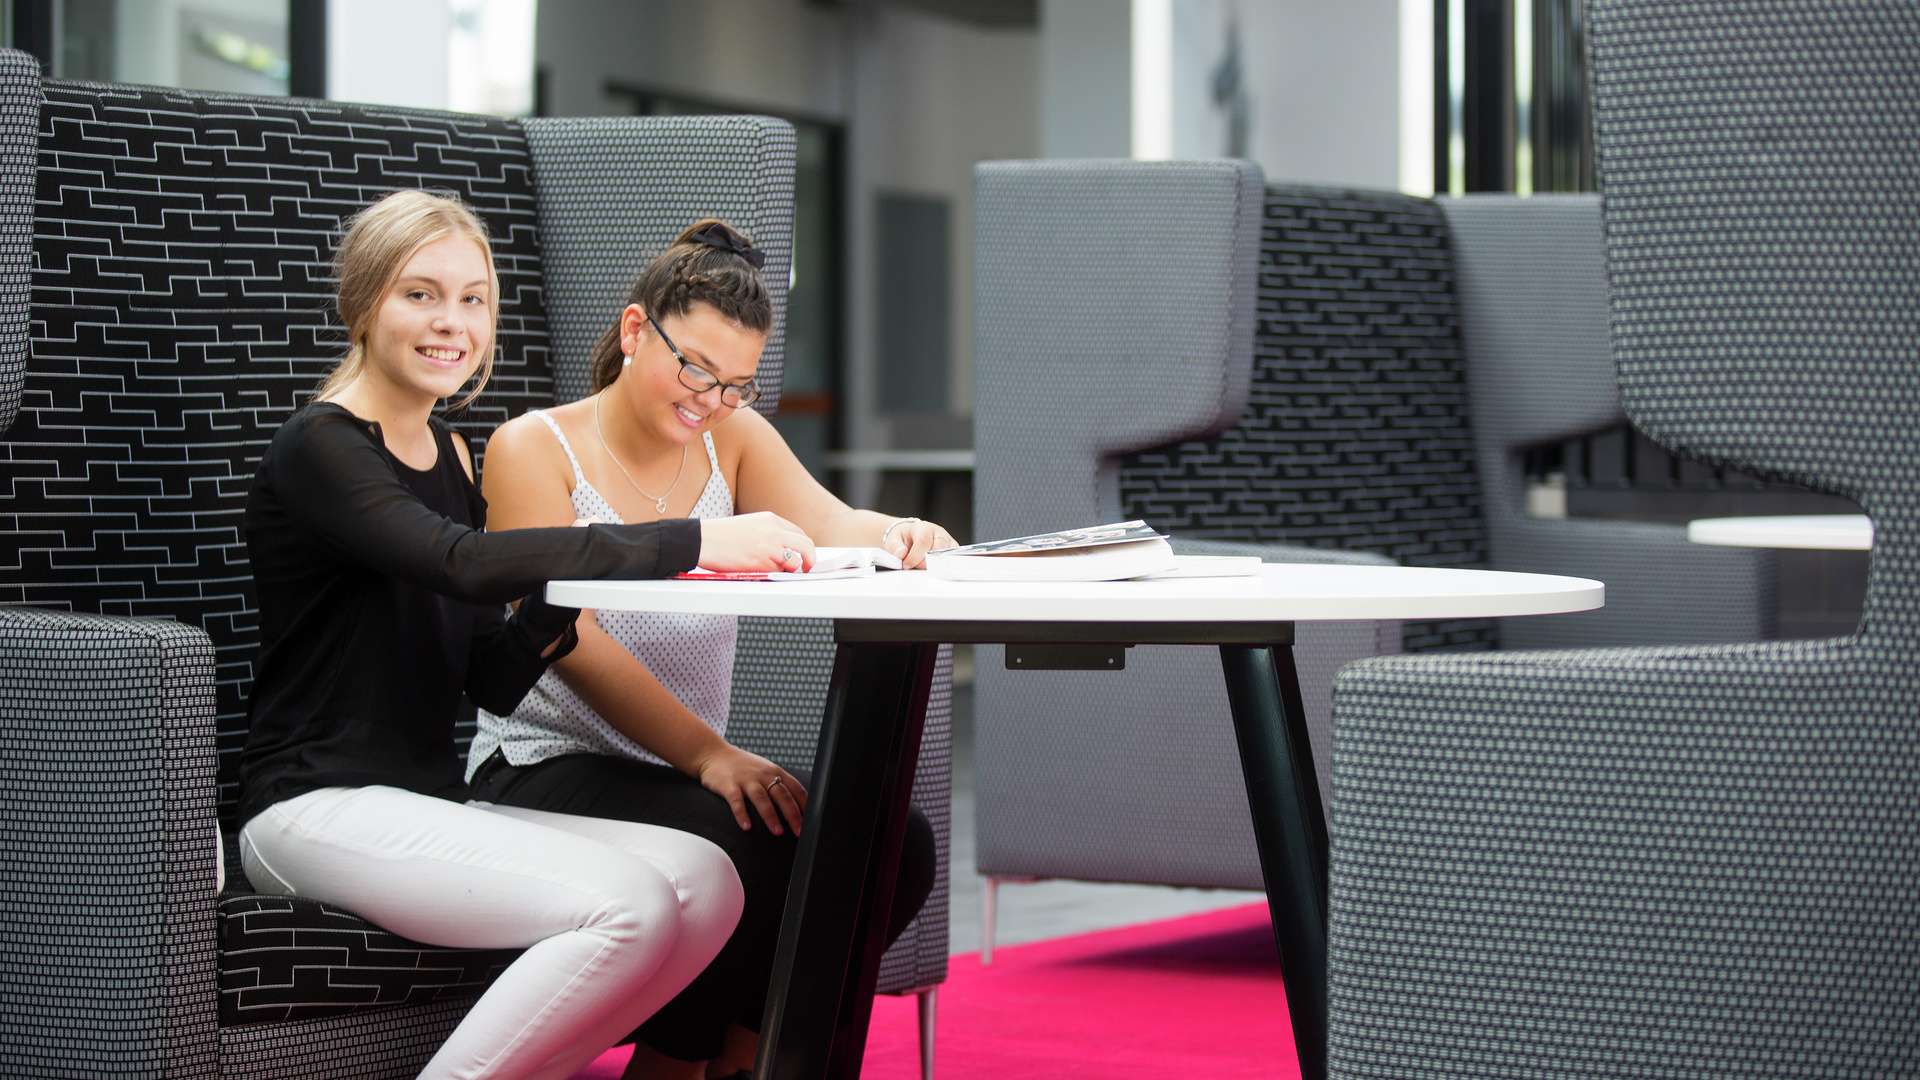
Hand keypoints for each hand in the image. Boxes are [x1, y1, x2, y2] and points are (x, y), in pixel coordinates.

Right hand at [694, 744, 806, 834]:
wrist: (713, 754)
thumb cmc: (742, 766)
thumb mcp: (765, 769)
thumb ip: (779, 784)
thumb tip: (798, 806)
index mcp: (775, 771)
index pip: (795, 788)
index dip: (805, 805)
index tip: (811, 820)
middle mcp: (762, 774)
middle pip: (781, 795)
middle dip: (792, 814)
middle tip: (799, 831)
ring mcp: (745, 779)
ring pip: (761, 798)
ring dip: (770, 816)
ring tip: (777, 831)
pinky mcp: (728, 785)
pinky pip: (736, 801)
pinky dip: (742, 814)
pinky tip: (747, 827)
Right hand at [699, 511, 816, 571]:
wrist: (702, 540)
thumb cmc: (719, 536)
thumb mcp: (749, 525)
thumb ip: (767, 534)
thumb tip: (782, 550)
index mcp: (770, 519)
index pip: (798, 533)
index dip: (803, 547)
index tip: (803, 556)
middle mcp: (774, 531)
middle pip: (805, 545)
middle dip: (810, 558)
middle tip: (807, 568)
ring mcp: (770, 546)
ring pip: (794, 561)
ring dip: (790, 569)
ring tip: (776, 572)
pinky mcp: (762, 561)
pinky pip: (779, 571)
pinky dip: (776, 575)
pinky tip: (762, 572)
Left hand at [883, 517, 957, 568]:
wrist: (909, 536)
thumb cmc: (903, 539)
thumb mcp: (893, 540)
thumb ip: (895, 547)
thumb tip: (902, 553)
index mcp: (924, 528)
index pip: (924, 541)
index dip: (915, 556)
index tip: (906, 565)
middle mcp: (939, 533)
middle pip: (939, 550)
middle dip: (926, 563)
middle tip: (915, 568)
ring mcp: (948, 542)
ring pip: (948, 557)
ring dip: (935, 567)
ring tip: (923, 568)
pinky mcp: (953, 551)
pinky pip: (953, 561)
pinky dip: (943, 568)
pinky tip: (932, 570)